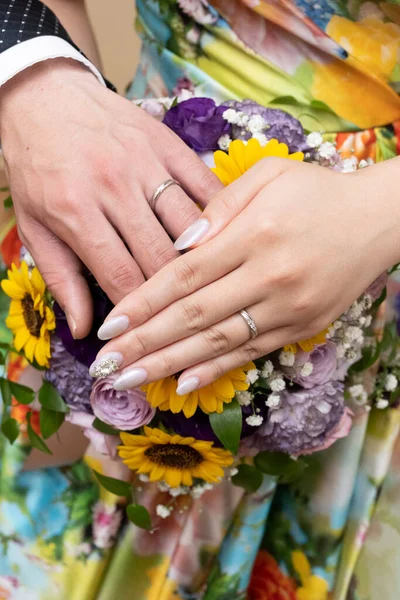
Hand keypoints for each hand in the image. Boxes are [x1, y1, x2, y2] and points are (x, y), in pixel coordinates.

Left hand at [0, 59, 220, 336]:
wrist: (44, 96)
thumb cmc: (36, 165)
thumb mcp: (33, 225)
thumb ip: (60, 278)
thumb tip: (84, 329)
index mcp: (75, 210)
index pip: (121, 276)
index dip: (142, 313)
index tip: (153, 332)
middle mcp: (115, 186)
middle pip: (161, 255)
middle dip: (176, 294)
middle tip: (186, 314)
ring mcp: (146, 162)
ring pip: (190, 224)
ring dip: (204, 258)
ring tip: (212, 284)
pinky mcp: (169, 144)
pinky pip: (205, 185)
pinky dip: (220, 215)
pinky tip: (228, 239)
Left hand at [92, 157, 397, 390]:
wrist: (378, 220)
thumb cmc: (317, 191)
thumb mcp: (269, 176)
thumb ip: (220, 204)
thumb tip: (180, 244)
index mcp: (254, 234)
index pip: (184, 276)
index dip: (143, 304)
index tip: (108, 326)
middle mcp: (269, 276)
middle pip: (193, 316)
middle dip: (144, 344)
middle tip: (106, 366)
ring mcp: (288, 308)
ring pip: (218, 342)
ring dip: (169, 364)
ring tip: (130, 381)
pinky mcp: (302, 327)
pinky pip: (252, 353)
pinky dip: (216, 370)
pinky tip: (183, 383)